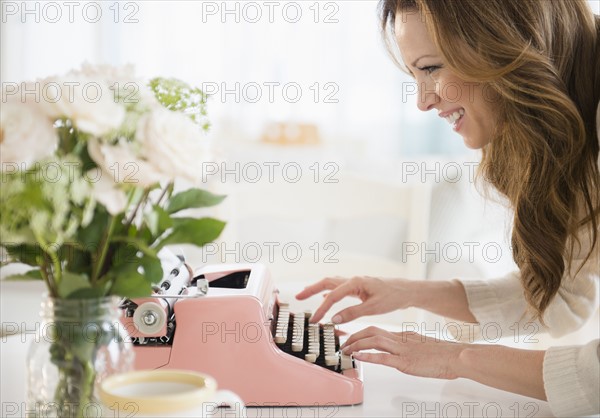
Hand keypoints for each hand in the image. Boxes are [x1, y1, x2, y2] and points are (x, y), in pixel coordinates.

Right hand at [295, 276, 416, 323]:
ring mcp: (356, 282)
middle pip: (327, 282)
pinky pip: (340, 288)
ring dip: (318, 288)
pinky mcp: (360, 287)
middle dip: (311, 289)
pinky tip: (326, 297)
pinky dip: (330, 292)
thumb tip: (334, 319)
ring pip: (332, 283)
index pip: (332, 296)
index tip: (314, 320)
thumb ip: (352, 313)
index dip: (321, 309)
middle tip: (298, 296)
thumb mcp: (373, 308)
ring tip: (306, 294)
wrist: (407, 291)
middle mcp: (353, 280)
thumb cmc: (393, 298)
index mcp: (355, 282)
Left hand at [341, 326, 464, 379]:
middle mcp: (400, 340)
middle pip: (371, 332)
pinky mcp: (406, 362)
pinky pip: (383, 358)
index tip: (350, 338)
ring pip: (374, 342)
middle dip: (354, 336)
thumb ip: (407, 345)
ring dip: (357, 345)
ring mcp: (402, 350)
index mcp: (403, 335)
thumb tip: (396, 349)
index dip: (360, 333)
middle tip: (343, 343)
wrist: (456, 356)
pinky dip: (368, 356)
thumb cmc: (442, 353)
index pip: (376, 330)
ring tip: (346, 350)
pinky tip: (359, 357)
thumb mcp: (420, 344)